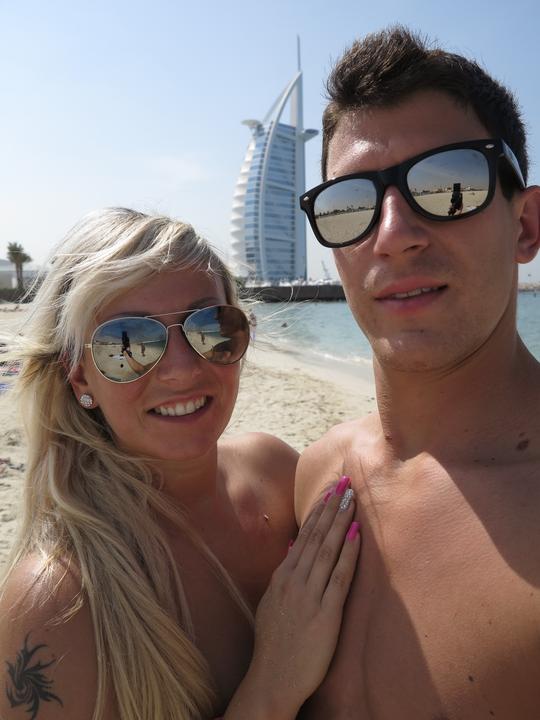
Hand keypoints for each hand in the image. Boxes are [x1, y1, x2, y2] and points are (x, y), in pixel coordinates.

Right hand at [227, 477, 359, 718]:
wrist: (272, 679)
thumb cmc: (274, 643)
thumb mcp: (271, 602)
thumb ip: (282, 575)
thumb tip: (292, 548)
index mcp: (282, 575)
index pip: (303, 535)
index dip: (318, 510)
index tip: (330, 490)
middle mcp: (294, 579)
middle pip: (315, 535)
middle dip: (331, 506)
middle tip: (344, 481)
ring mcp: (309, 595)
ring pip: (327, 549)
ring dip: (341, 521)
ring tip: (352, 497)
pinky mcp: (325, 613)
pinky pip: (339, 577)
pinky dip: (349, 554)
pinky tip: (357, 535)